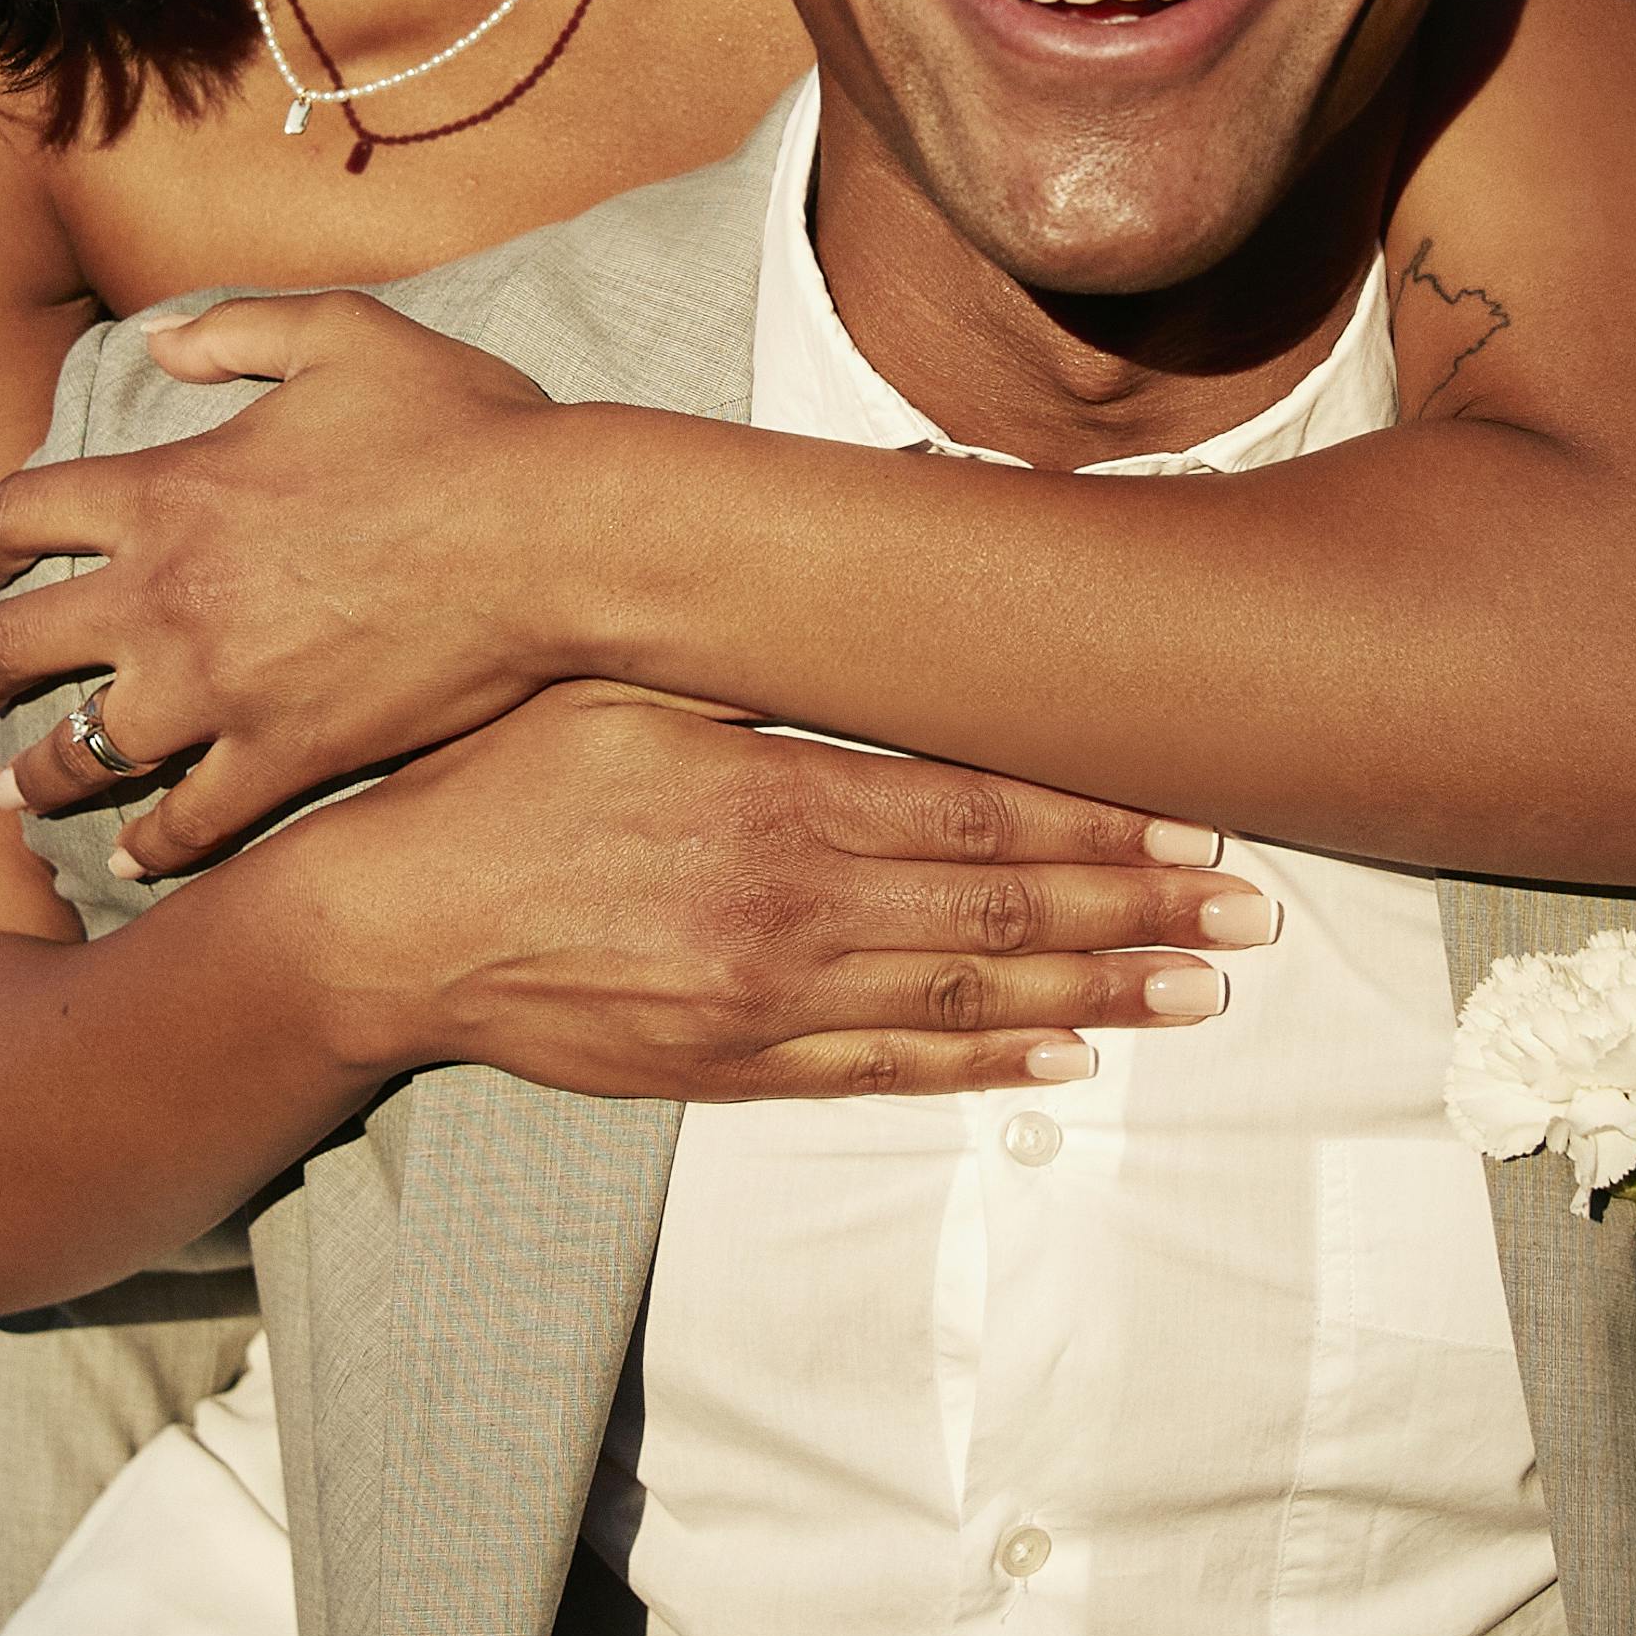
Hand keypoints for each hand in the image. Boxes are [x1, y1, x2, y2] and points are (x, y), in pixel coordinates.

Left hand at [0, 295, 598, 873]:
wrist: (545, 538)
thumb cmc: (456, 427)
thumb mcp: (343, 335)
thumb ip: (237, 330)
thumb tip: (157, 342)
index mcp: (167, 490)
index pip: (21, 512)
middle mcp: (165, 598)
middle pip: (18, 644)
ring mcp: (216, 690)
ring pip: (78, 754)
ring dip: (36, 776)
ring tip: (16, 793)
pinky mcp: (281, 757)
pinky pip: (187, 822)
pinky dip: (151, 848)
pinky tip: (132, 861)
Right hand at [241, 684, 1275, 1105]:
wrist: (384, 925)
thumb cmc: (499, 777)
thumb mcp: (620, 675)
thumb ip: (748, 640)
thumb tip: (855, 562)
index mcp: (776, 796)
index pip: (981, 812)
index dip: (1103, 818)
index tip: (1202, 815)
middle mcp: (790, 907)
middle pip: (1005, 912)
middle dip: (1141, 908)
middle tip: (1252, 911)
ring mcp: (764, 999)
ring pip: (968, 1003)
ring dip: (1096, 994)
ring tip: (1200, 988)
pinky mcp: (728, 1064)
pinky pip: (883, 1074)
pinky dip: (984, 1071)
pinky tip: (1063, 1061)